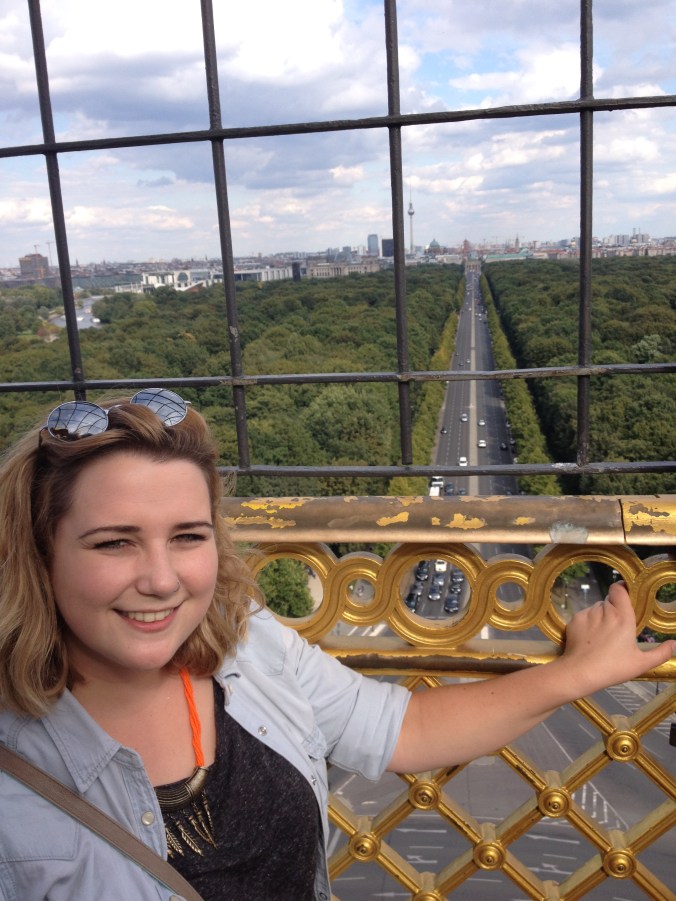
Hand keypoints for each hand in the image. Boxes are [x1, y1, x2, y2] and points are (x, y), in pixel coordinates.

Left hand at [560, 581, 675, 696]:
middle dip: (614, 609)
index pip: (619, 589)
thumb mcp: (641, 664)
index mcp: (622, 617)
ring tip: (603, 636)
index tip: (627, 597)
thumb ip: (661, 653)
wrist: (580, 672)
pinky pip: (585, 615)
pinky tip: (590, 638)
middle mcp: (604, 610)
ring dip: (601, 616)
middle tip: (617, 627)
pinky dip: (589, 622)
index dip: (622, 589)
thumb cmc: (613, 668)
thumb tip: (675, 644)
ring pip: (597, 608)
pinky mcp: (575, 619)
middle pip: (609, 600)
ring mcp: (587, 614)